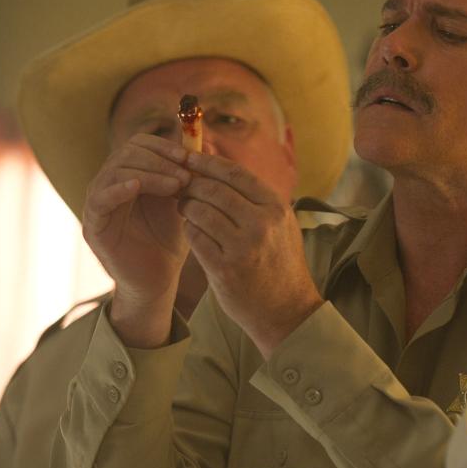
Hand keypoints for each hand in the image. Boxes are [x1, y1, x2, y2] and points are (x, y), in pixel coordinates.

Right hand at [81, 133, 191, 345]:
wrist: (159, 281)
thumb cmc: (170, 243)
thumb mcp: (182, 204)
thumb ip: (187, 177)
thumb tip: (207, 147)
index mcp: (129, 176)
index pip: (138, 144)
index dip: (162, 146)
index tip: (188, 157)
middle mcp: (110, 185)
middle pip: (127, 152)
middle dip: (159, 160)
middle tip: (186, 175)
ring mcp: (98, 204)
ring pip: (116, 170)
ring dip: (150, 173)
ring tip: (176, 185)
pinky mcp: (94, 225)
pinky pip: (100, 198)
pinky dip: (118, 188)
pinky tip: (138, 186)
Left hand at [178, 149, 323, 356]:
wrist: (288, 311)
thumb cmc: (279, 263)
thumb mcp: (279, 225)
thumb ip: (255, 198)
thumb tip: (220, 165)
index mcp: (276, 207)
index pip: (234, 173)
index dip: (207, 161)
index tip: (188, 156)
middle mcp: (262, 223)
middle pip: (213, 189)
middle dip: (190, 184)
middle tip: (179, 186)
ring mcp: (243, 246)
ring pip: (200, 211)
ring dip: (186, 207)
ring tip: (184, 208)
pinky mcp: (225, 268)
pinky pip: (195, 237)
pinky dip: (189, 230)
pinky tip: (191, 231)